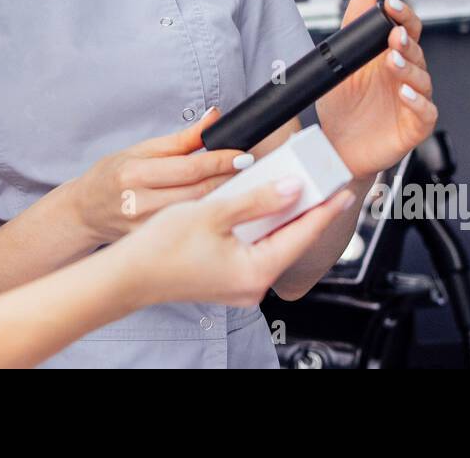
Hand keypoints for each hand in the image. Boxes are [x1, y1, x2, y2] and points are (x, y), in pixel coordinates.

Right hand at [67, 107, 251, 243]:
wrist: (85, 213)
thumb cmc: (112, 177)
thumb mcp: (141, 150)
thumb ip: (182, 139)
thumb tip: (214, 118)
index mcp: (135, 174)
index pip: (190, 168)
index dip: (222, 160)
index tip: (245, 155)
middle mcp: (140, 204)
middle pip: (199, 192)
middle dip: (231, 180)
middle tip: (255, 171)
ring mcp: (146, 229)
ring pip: (199, 214)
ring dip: (227, 201)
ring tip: (248, 189)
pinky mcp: (153, 245)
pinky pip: (190, 231)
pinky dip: (211, 221)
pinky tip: (227, 215)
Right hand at [123, 178, 355, 307]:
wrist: (128, 275)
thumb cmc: (161, 249)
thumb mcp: (213, 213)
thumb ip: (258, 201)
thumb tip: (293, 189)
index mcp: (255, 272)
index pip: (302, 235)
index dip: (324, 210)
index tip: (342, 191)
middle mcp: (253, 285)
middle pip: (291, 241)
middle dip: (305, 211)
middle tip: (321, 183)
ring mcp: (240, 285)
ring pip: (273, 245)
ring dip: (282, 218)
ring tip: (294, 189)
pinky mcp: (228, 280)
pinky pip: (255, 250)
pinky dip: (262, 228)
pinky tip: (261, 207)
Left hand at [314, 0, 437, 177]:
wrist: (338, 149)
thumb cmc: (343, 108)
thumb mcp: (341, 64)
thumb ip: (354, 28)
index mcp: (389, 57)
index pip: (406, 29)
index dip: (402, 15)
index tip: (390, 4)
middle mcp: (404, 76)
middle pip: (417, 51)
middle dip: (406, 41)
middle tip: (394, 35)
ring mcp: (412, 100)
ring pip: (421, 79)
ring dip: (408, 68)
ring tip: (393, 61)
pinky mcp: (416, 126)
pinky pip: (425, 111)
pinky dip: (417, 101)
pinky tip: (404, 93)